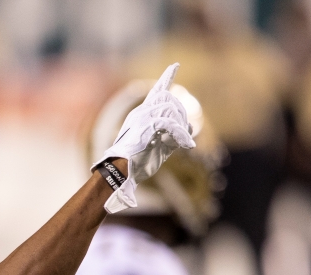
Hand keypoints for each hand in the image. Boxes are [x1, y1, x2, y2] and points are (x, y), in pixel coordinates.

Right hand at [94, 63, 194, 211]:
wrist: (119, 173)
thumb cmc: (135, 163)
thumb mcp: (160, 148)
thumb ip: (174, 136)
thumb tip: (191, 128)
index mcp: (141, 116)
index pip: (156, 91)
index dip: (166, 77)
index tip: (175, 65)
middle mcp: (141, 113)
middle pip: (168, 97)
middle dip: (182, 113)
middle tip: (184, 135)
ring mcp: (142, 118)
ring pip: (170, 108)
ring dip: (181, 125)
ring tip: (183, 143)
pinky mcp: (146, 127)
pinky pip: (170, 124)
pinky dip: (181, 134)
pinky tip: (186, 146)